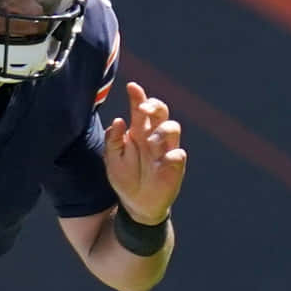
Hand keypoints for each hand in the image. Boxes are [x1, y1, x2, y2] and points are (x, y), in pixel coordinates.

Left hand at [103, 81, 186, 224]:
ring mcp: (166, 150)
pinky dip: (170, 155)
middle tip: (142, 109)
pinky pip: (178, 154)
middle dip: (154, 105)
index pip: (140, 109)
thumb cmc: (125, 179)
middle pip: (161, 111)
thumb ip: (112, 142)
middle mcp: (154, 137)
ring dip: (161, 130)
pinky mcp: (175, 165)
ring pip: (173, 126)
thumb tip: (118, 121)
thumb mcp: (112, 161)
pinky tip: (161, 162)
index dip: (138, 96)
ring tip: (151, 141)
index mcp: (138, 132)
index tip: (131, 87)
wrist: (136, 204)